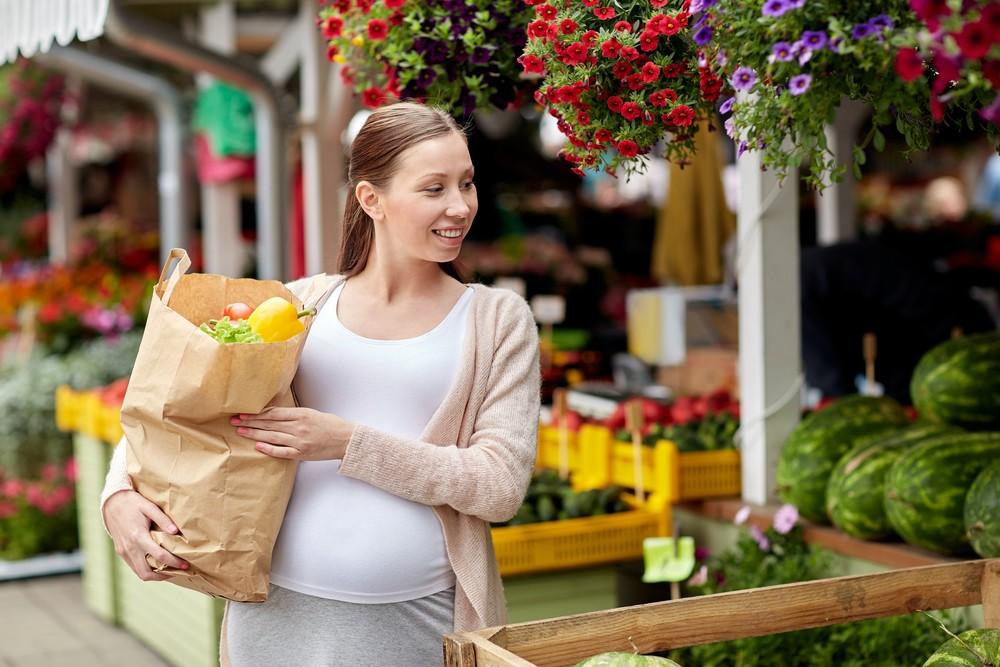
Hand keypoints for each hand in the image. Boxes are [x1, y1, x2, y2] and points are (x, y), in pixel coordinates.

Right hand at [103, 489, 188, 580]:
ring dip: (154, 575)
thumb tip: (176, 531)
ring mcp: (123, 552)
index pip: (159, 556)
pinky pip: (134, 567)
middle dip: (164, 576)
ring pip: (139, 573)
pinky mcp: (121, 552)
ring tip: (170, 570)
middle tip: (179, 571)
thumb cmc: (133, 503)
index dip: (174, 562)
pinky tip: (157, 564)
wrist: (112, 503)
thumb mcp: (149, 507)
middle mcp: (130, 548)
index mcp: (138, 536)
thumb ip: (163, 519)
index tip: (186, 565)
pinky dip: (146, 569)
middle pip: (146, 573)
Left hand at [231, 406, 354, 460]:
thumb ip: (295, 415)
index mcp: (302, 414)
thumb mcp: (313, 413)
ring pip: (272, 437)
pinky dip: (269, 449)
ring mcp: (300, 441)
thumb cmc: (332, 425)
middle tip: (235, 421)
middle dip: (250, 423)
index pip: (274, 413)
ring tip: (241, 432)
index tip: (244, 413)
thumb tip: (275, 415)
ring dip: (255, 434)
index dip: (257, 413)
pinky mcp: (302, 453)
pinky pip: (282, 451)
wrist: (347, 440)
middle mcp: (299, 427)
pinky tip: (258, 447)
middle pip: (269, 424)